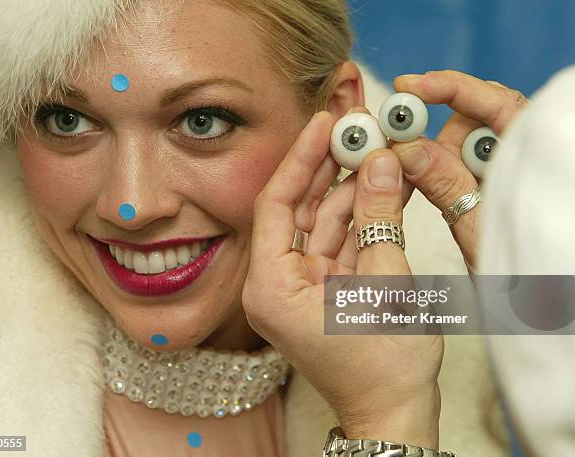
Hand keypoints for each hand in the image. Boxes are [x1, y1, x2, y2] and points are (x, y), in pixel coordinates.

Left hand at [242, 110, 442, 447]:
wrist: (395, 413)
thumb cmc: (383, 367)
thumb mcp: (384, 284)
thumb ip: (379, 219)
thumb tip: (381, 163)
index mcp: (271, 286)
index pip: (276, 204)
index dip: (299, 158)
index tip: (323, 123)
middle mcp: (279, 281)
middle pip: (301, 207)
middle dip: (329, 167)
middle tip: (356, 128)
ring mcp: (304, 283)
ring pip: (326, 220)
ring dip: (355, 187)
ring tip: (381, 150)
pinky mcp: (328, 285)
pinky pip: (343, 239)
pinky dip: (365, 214)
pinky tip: (386, 184)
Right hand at [390, 70, 527, 272]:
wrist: (538, 301)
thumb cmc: (525, 272)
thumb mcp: (478, 227)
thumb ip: (447, 185)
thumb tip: (407, 147)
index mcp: (532, 156)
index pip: (496, 104)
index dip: (451, 88)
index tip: (409, 87)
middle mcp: (518, 157)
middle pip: (475, 118)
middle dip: (433, 126)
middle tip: (394, 135)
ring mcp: (502, 172)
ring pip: (462, 144)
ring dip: (430, 153)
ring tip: (403, 173)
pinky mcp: (486, 187)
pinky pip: (458, 166)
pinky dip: (435, 170)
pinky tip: (418, 182)